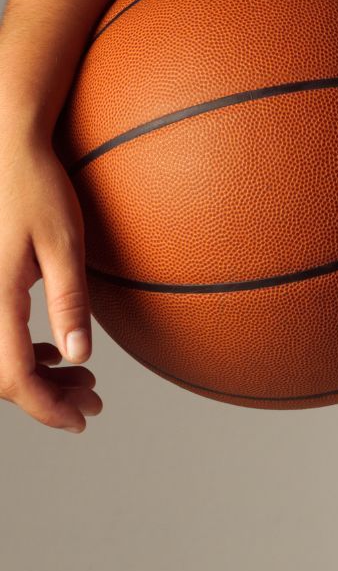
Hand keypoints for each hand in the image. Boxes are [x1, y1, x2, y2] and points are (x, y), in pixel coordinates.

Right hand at [0, 120, 102, 432]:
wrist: (7, 148)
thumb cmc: (38, 188)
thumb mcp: (64, 246)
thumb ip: (69, 302)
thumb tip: (81, 357)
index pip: (13, 375)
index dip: (45, 407)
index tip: (80, 422)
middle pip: (2, 374)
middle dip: (46, 398)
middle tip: (95, 403)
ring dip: (39, 378)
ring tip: (86, 383)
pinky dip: (26, 354)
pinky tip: (59, 354)